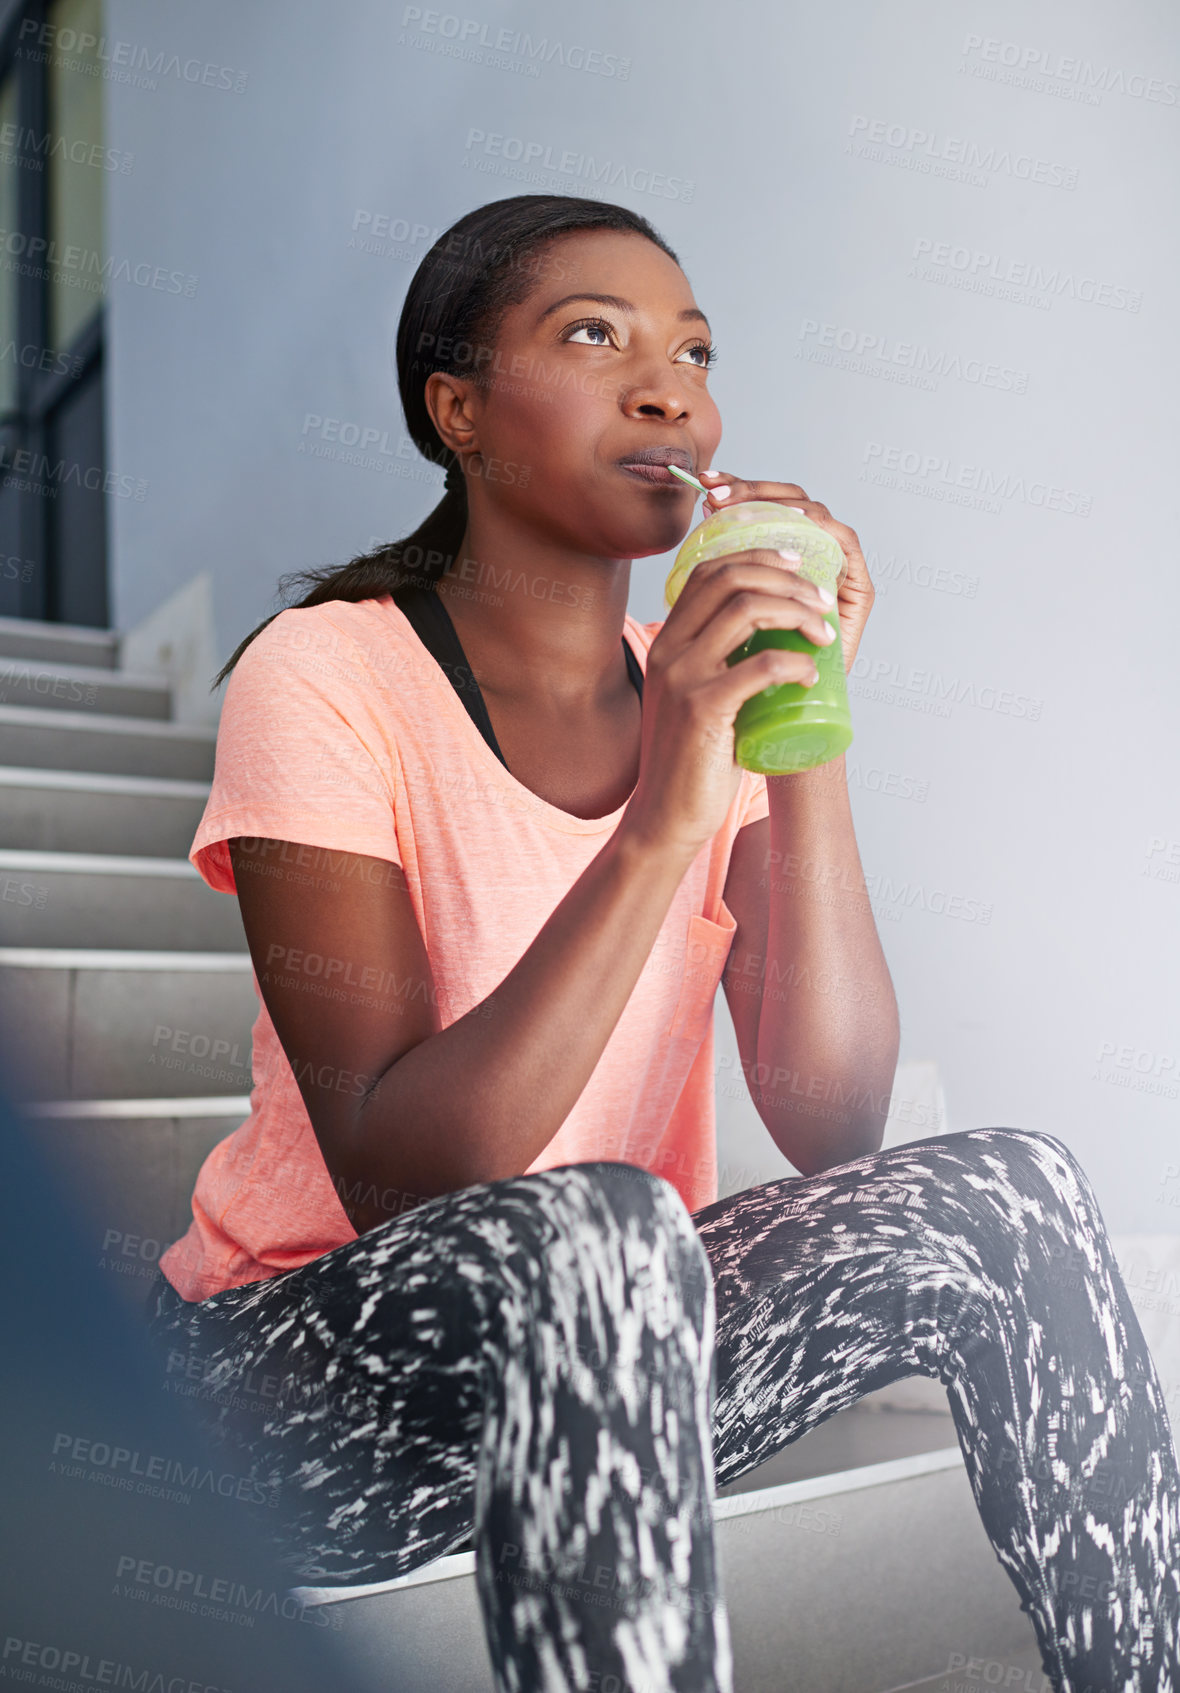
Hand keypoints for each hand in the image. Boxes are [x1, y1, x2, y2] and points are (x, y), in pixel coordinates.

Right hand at [622, 547, 836, 860]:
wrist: (664, 815)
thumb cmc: (692, 760)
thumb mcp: (695, 697)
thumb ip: (717, 663)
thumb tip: (769, 635)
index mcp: (667, 642)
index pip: (709, 571)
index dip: (757, 558)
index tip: (797, 568)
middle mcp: (669, 650)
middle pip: (730, 578)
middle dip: (786, 578)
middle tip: (820, 600)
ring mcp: (683, 677)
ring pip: (747, 609)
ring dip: (797, 611)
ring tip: (823, 633)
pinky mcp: (703, 709)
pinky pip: (761, 665)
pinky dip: (795, 662)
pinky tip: (809, 674)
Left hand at [698, 470, 874, 670]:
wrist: (775, 726)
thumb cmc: (742, 678)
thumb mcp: (719, 622)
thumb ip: (717, 591)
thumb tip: (688, 555)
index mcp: (780, 564)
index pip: (763, 511)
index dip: (737, 491)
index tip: (703, 488)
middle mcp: (811, 563)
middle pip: (788, 505)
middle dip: (751, 491)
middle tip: (714, 494)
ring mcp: (836, 573)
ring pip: (814, 515)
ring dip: (775, 503)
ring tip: (738, 506)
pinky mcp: (858, 590)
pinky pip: (844, 542)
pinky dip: (818, 527)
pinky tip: (788, 521)